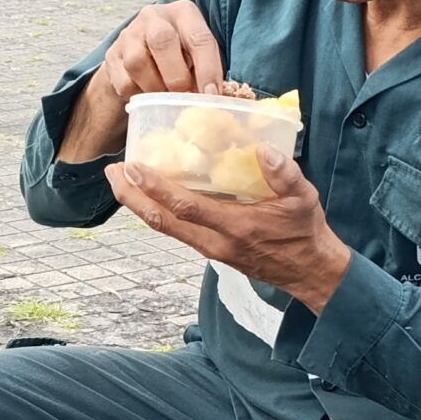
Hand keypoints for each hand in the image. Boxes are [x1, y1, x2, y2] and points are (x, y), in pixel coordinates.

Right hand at [56, 0, 225, 163]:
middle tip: (184, 97)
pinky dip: (138, 94)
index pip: (199, 37)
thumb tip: (214, 101)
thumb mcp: (197, 54)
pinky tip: (147, 95)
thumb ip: (206, 70)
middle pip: (162, 41)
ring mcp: (129, 34)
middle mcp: (154, 17)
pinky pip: (123, 81)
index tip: (212, 96)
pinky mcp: (112, 55)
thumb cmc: (180, 55)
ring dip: (155, 88)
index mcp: (183, 13)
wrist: (140, 51)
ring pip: (138, 62)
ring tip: (165, 98)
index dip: (208, 69)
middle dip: (176, 77)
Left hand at [107, 146, 353, 313]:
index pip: (185, 207)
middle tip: (112, 171)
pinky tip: (149, 196)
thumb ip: (285, 173)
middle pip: (162, 222)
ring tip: (121, 181)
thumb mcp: (304, 198)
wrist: (308, 271)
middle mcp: (215, 242)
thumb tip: (263, 149)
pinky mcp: (210, 250)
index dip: (155, 188)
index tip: (133, 166)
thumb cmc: (304, 231)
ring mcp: (210, 249)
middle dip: (132, 197)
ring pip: (165, 228)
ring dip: (140, 205)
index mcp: (235, 227)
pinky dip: (157, 212)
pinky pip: (176, 230)